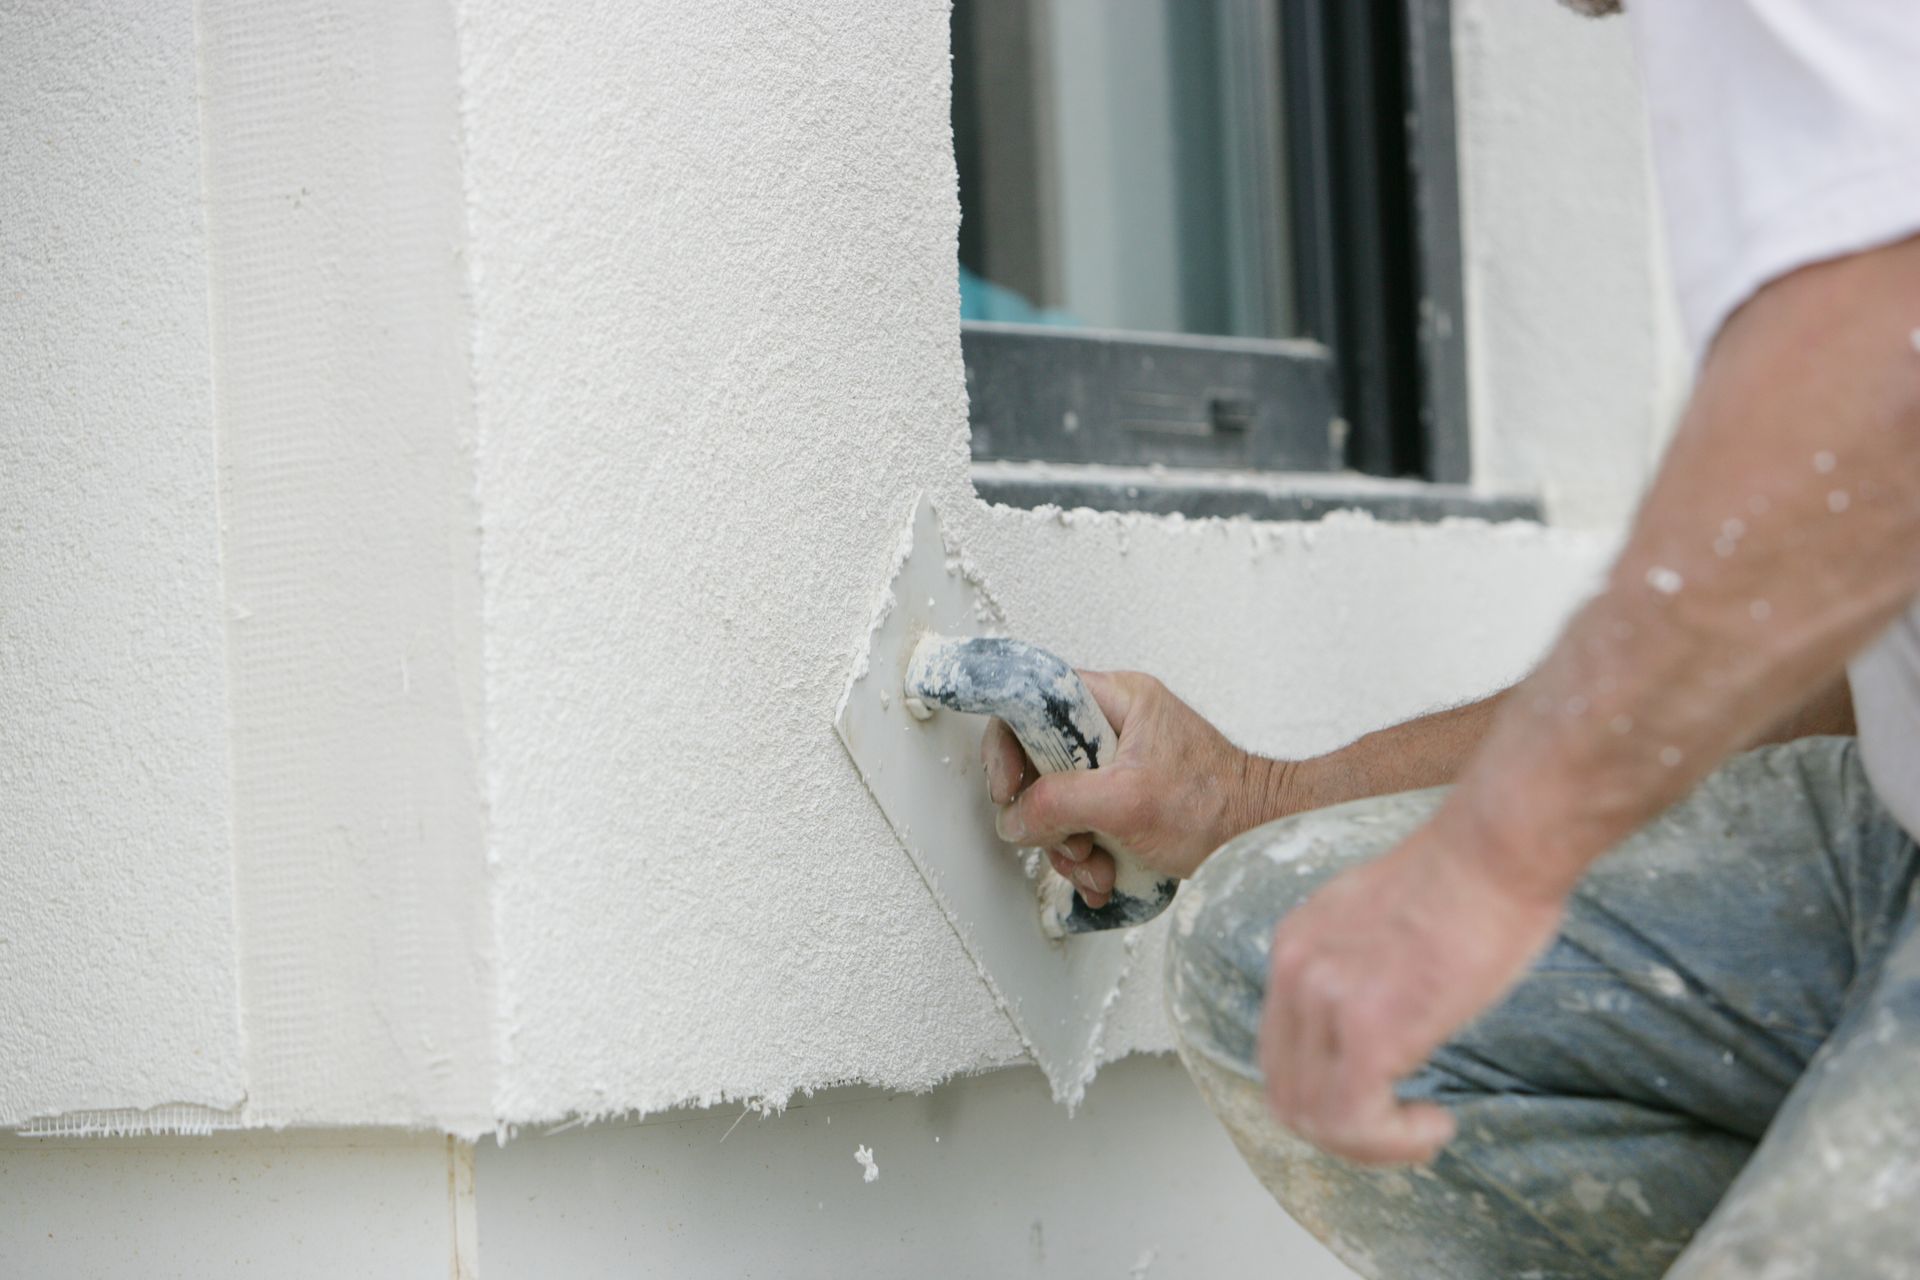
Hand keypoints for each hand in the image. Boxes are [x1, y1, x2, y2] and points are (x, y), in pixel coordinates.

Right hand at [982, 670, 1275, 907]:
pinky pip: (1083, 824)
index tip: (1009, 788)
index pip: (1034, 701)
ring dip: (1069, 846)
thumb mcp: (1126, 803)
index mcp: (1117, 699)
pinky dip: (1087, 856)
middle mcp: (1115, 726)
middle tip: (1068, 841)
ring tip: (1097, 867)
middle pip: (1040, 762)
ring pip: (1059, 802)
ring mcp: (1120, 765)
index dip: (1009, 744)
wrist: (1261, 841)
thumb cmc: (1218, 807)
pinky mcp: (1126, 800)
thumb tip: (1015, 817)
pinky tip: (1106, 876)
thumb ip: (1059, 804)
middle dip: (1048, 816)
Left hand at [1258, 799, 1563, 1164]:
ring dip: (1373, 1144)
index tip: (1382, 1100)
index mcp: (1296, 944)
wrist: (1496, 850)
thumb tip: (1380, 1018)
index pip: (1280, 1050)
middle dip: (1342, 1130)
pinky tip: (1436, 1123)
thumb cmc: (1470, 879)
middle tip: (1400, 1132)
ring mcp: (1325, 998)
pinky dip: (1392, 1143)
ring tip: (1424, 1130)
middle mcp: (1295, 970)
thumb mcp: (1383, 922)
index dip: (1325, 1093)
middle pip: (1286, 1091)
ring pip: (1315, 1116)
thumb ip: (1361, 969)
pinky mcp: (1368, 1027)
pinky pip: (1353, 1120)